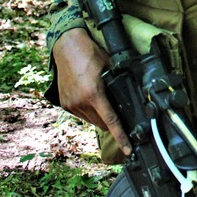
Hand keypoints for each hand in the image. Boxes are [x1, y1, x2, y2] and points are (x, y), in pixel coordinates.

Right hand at [53, 28, 131, 154]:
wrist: (66, 46)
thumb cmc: (90, 53)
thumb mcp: (110, 66)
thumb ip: (119, 83)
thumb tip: (131, 94)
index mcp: (94, 94)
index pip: (111, 121)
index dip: (121, 137)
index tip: (128, 149)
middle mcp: (81, 102)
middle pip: (102, 123)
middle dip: (112, 122)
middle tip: (119, 110)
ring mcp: (71, 104)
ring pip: (91, 120)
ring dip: (100, 116)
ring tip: (103, 100)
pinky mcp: (65, 103)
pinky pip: (81, 114)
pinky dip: (89, 111)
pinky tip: (92, 98)